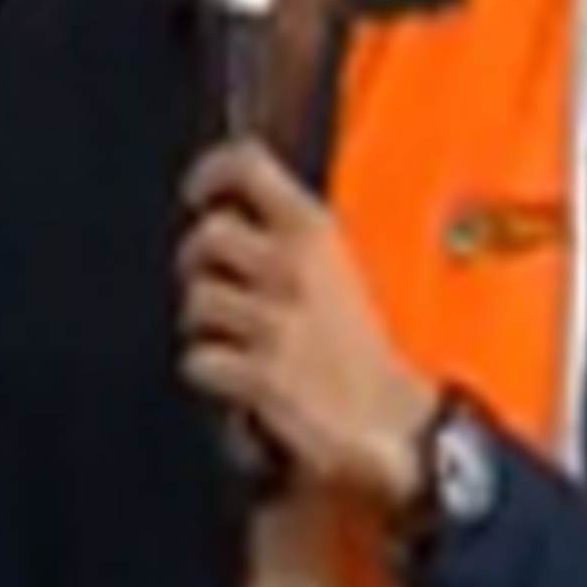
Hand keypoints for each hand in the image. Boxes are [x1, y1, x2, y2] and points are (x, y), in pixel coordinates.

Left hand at [177, 139, 436, 510]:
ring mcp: (276, 322)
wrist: (390, 420)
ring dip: (203, 324)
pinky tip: (238, 377)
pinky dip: (209, 372)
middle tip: (216, 283)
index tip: (198, 193)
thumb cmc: (357, 347)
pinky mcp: (261, 374)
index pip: (247, 166)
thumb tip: (225, 209)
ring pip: (196, 300)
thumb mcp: (334, 268)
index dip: (210, 173)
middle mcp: (292, 269)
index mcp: (314, 233)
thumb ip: (285, 236)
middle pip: (206, 234)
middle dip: (197, 261)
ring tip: (234, 338)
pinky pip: (198, 359)